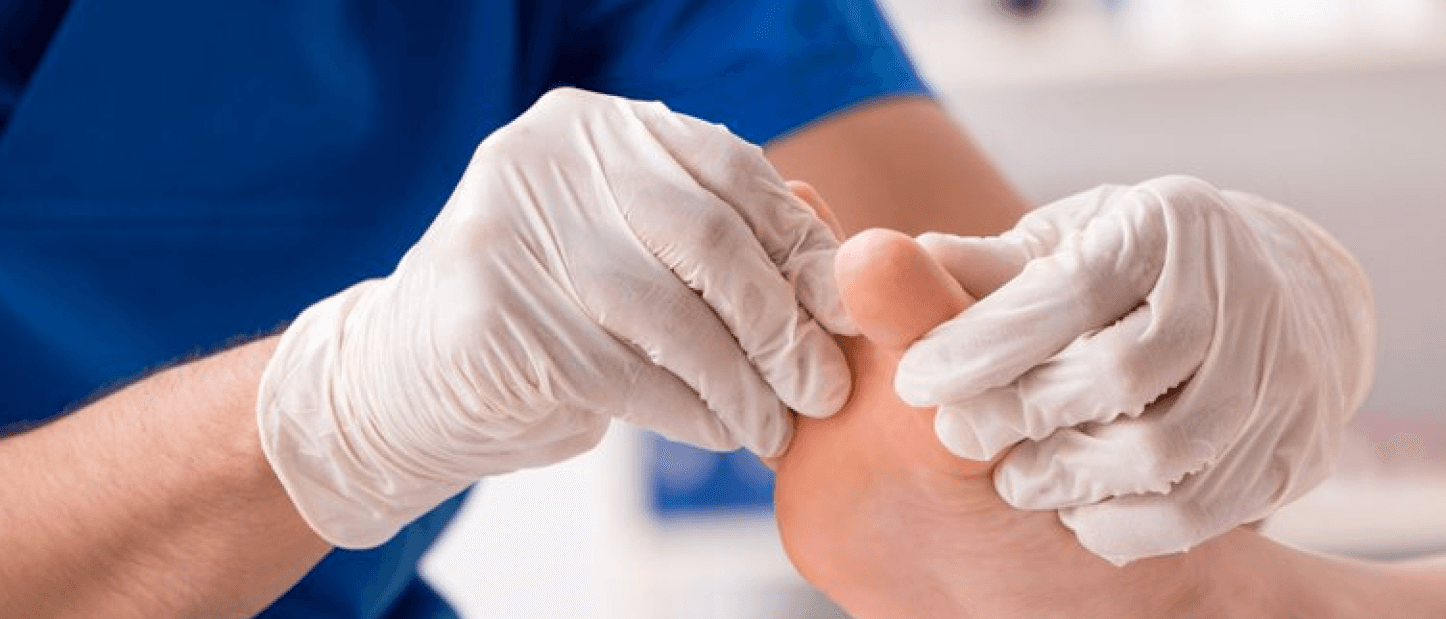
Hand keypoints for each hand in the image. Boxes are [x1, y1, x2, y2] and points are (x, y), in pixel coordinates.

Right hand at [256, 88, 854, 547]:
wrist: (404, 380)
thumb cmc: (548, 318)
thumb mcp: (631, 256)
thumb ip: (716, 250)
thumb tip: (840, 285)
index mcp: (594, 127)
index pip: (729, 169)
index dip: (799, 245)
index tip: (844, 313)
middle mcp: (546, 157)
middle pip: (706, 235)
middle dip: (779, 321)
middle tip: (824, 385)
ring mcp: (510, 229)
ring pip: (667, 313)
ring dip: (740, 383)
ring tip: (774, 425)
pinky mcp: (490, 313)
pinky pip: (623, 372)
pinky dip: (689, 411)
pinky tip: (719, 430)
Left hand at [897, 175, 1375, 563]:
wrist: (1287, 292)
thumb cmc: (1139, 265)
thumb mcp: (1070, 240)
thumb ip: (989, 266)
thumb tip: (880, 262)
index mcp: (1167, 222)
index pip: (1069, 290)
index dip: (983, 343)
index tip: (916, 382)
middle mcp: (1237, 287)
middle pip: (1122, 372)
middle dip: (1024, 413)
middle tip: (959, 438)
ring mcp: (1279, 369)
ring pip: (1167, 450)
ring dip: (1074, 479)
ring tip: (1018, 483)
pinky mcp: (1297, 444)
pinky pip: (1204, 508)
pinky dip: (1129, 526)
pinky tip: (1080, 518)